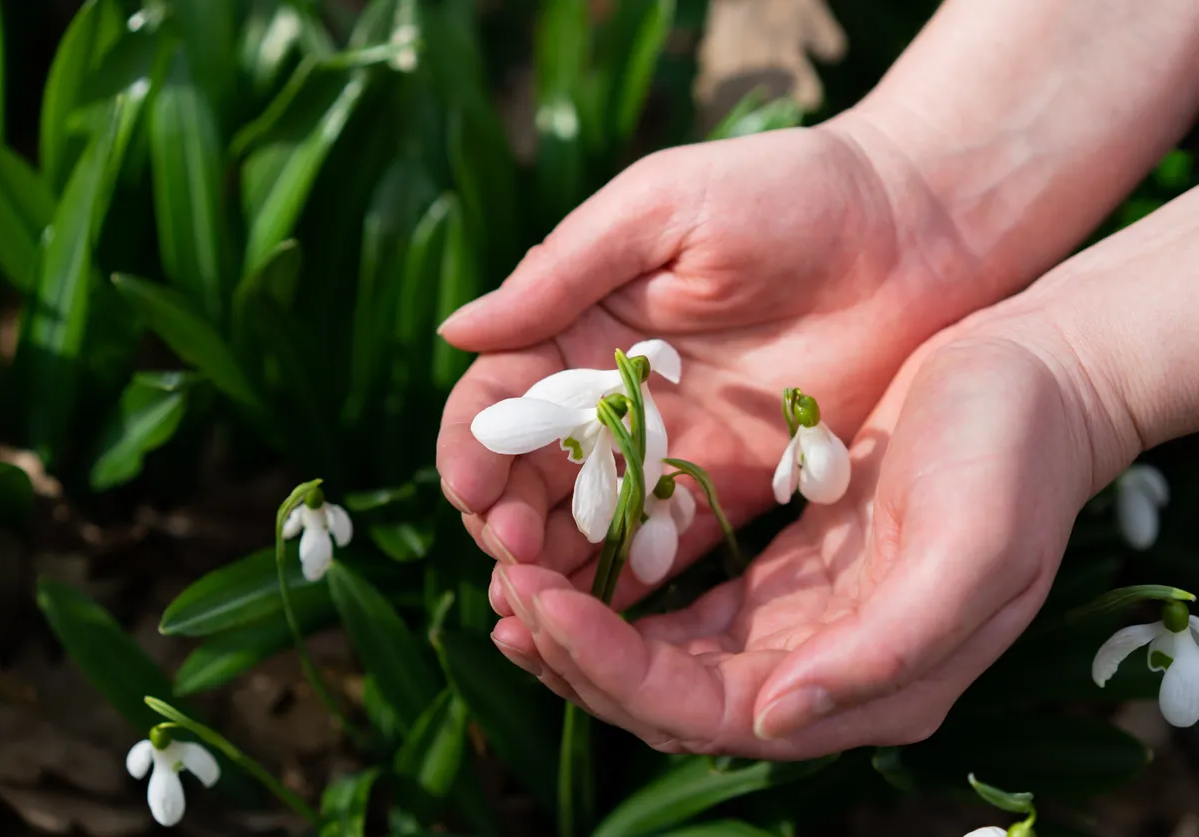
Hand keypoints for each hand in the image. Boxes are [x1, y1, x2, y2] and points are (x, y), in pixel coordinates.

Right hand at [437, 116, 996, 603]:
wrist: (914, 232)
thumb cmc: (784, 191)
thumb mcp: (662, 207)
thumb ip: (564, 272)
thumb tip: (454, 333)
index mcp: (577, 324)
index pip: (499, 397)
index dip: (474, 444)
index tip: (471, 487)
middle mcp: (609, 395)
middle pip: (530, 472)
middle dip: (507, 517)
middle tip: (514, 555)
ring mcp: (668, 447)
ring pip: (584, 519)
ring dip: (553, 565)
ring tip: (538, 606)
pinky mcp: (726, 485)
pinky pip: (663, 544)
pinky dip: (627, 583)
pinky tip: (604, 621)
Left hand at [489, 307, 1111, 757]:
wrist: (1036, 383)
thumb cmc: (1016, 459)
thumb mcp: (973, 552)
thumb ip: (888, 652)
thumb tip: (778, 719)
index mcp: (867, 682)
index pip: (709, 709)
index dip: (613, 670)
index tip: (537, 606)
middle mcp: (823, 668)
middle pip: (670, 695)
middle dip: (577, 654)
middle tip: (502, 593)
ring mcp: (799, 623)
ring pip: (665, 655)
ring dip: (584, 627)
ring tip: (512, 580)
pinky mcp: (783, 574)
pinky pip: (683, 602)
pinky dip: (621, 591)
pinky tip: (569, 558)